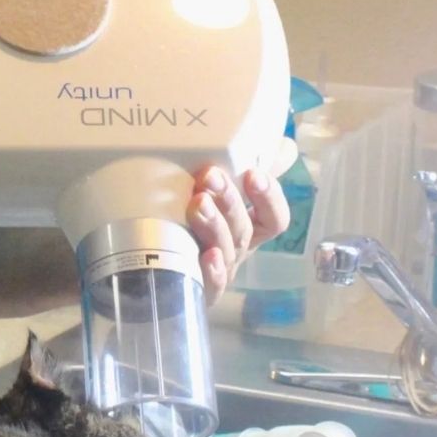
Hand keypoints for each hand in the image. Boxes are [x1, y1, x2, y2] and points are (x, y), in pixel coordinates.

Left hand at [186, 139, 297, 303]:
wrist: (155, 275)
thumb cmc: (189, 227)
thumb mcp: (215, 197)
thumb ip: (242, 170)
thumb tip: (282, 144)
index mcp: (246, 230)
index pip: (273, 217)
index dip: (268, 197)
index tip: (254, 173)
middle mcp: (236, 250)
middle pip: (244, 227)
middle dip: (230, 200)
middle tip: (210, 176)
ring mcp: (218, 273)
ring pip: (226, 248)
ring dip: (215, 224)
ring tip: (198, 203)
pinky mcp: (197, 291)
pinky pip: (211, 285)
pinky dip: (213, 271)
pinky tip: (208, 256)